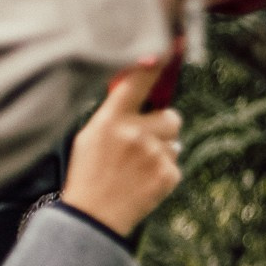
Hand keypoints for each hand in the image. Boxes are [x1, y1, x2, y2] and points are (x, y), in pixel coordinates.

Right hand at [60, 59, 182, 236]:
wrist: (93, 217)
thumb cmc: (89, 174)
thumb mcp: (89, 136)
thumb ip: (114, 114)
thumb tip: (138, 90)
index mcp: (110, 120)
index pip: (135, 83)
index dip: (152, 66)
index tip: (165, 48)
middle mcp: (135, 133)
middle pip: (171, 116)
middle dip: (164, 126)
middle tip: (143, 141)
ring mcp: (154, 155)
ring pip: (175, 141)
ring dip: (162, 150)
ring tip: (138, 166)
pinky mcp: (168, 175)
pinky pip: (176, 163)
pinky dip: (164, 171)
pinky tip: (143, 180)